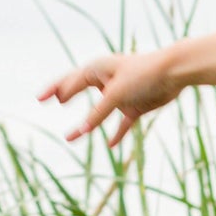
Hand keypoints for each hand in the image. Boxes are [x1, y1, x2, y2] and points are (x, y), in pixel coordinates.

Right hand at [37, 49, 181, 146]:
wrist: (174, 73)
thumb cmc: (142, 75)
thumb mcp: (116, 94)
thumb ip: (98, 113)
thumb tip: (82, 131)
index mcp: (97, 70)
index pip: (71, 82)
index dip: (55, 90)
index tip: (41, 99)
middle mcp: (106, 81)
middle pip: (79, 89)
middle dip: (63, 94)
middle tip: (44, 98)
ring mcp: (121, 95)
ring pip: (100, 112)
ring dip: (87, 124)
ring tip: (71, 137)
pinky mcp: (136, 106)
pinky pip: (123, 123)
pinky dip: (117, 133)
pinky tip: (111, 145)